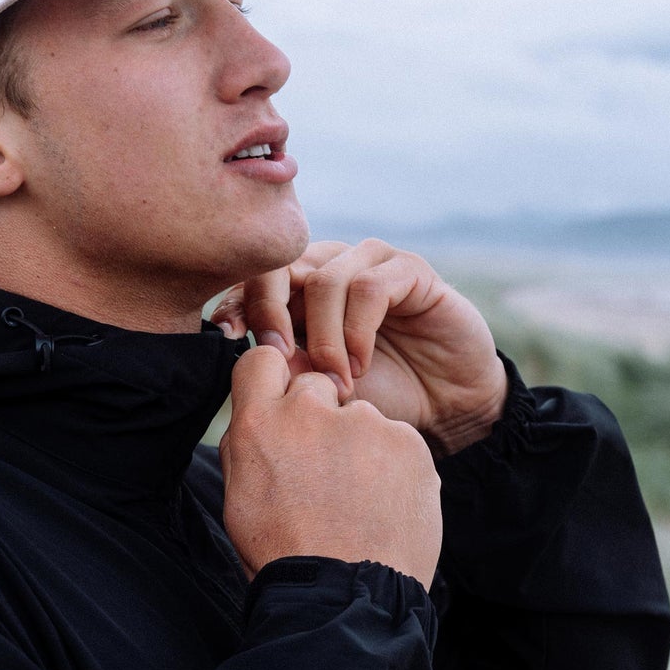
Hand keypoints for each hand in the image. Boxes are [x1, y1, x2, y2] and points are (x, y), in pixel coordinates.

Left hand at [211, 239, 508, 455]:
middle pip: (282, 265)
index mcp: (301, 288)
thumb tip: (241, 343)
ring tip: (337, 381)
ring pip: (326, 280)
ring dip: (326, 337)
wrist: (444, 406)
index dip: (237, 302)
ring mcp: (371, 263)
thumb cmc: (378, 395)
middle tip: (278, 359)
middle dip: (270, 310)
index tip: (225, 337)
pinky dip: (358, 332)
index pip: (255, 277)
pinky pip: (370, 288)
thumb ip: (283, 361)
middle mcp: (333, 265)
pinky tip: (361, 365)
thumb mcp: (317, 384)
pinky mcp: (409, 270)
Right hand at [219, 345, 441, 587]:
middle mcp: (312, 410)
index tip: (284, 404)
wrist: (346, 597)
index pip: (264, 359)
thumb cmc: (284, 553)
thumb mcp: (239, 495)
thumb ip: (250, 441)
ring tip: (359, 502)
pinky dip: (395, 468)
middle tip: (325, 471)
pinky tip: (385, 507)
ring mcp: (366, 423)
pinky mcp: (410, 442)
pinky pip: (399, 443)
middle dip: (321, 417)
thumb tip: (261, 411)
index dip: (275, 379)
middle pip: (317, 385)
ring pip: (363, 419)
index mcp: (259, 423)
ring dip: (361, 447)